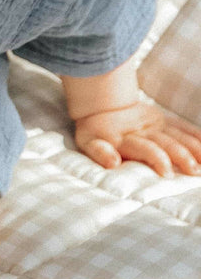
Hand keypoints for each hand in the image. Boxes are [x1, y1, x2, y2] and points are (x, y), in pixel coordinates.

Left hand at [75, 102, 200, 176]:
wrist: (102, 105)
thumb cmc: (95, 132)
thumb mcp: (88, 142)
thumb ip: (100, 152)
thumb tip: (112, 163)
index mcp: (125, 138)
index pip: (143, 148)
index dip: (156, 158)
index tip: (166, 173)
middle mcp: (143, 131)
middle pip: (166, 143)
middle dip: (181, 156)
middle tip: (194, 170)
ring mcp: (156, 125)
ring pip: (178, 136)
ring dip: (194, 148)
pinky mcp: (164, 120)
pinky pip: (183, 127)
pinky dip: (196, 135)